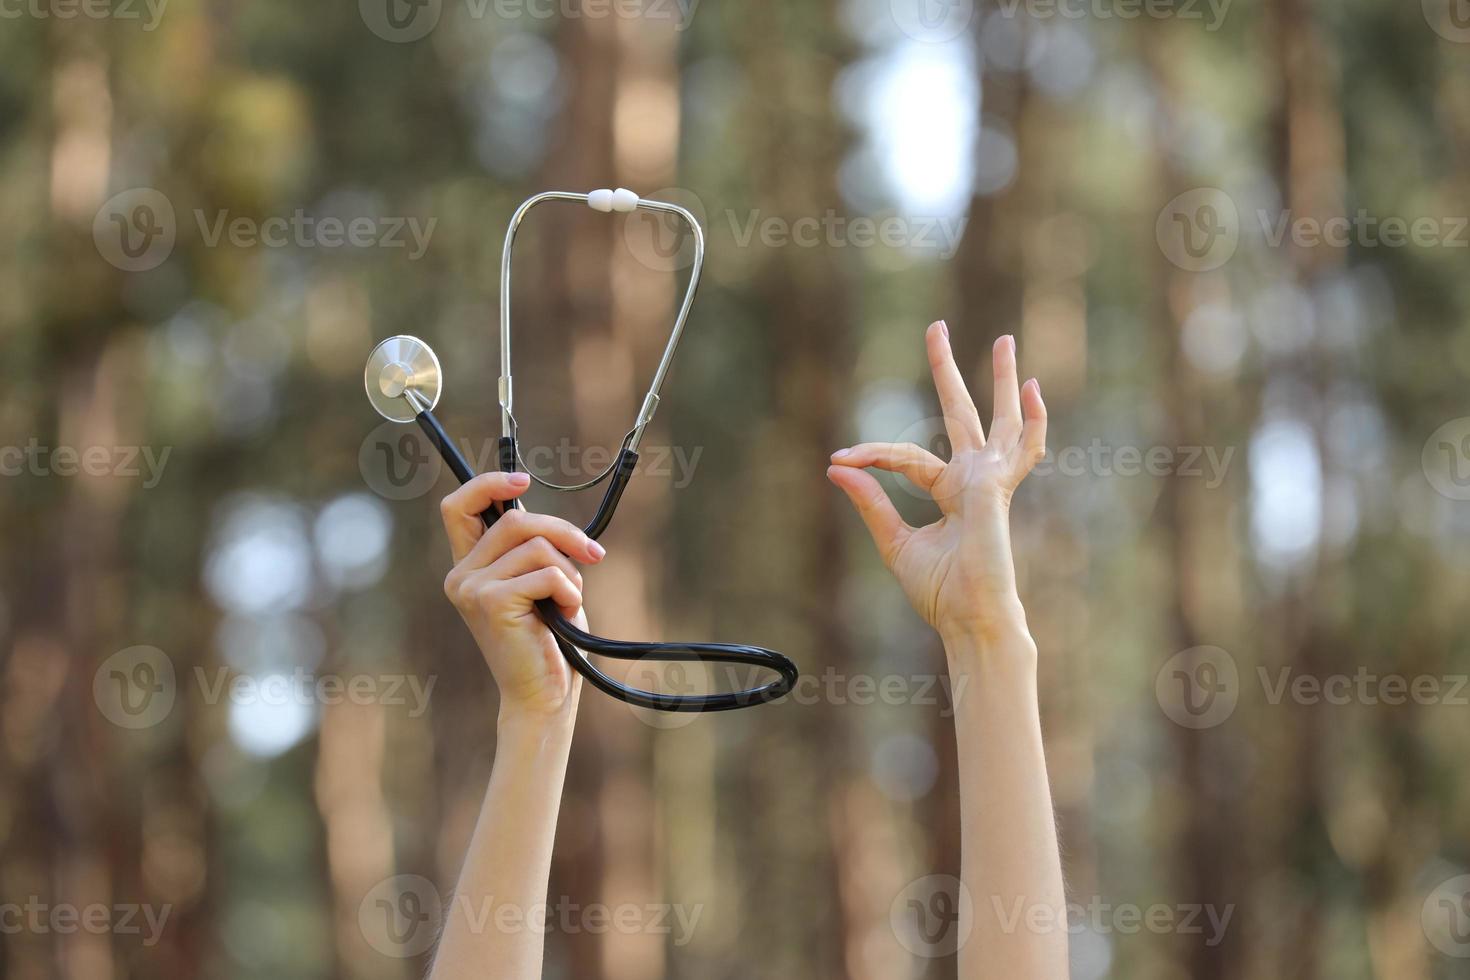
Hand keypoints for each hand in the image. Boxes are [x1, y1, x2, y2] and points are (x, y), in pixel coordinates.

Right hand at [440, 472, 606, 720]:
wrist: (543, 695)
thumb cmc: (549, 640)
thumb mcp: (537, 582)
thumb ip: (529, 548)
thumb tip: (538, 513)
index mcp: (469, 566)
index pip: (459, 506)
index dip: (488, 484)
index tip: (523, 480)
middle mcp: (461, 575)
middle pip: (517, 519)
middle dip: (564, 532)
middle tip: (593, 555)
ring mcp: (472, 588)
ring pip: (537, 545)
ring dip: (569, 571)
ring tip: (567, 601)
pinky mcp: (492, 602)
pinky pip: (547, 572)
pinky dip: (568, 590)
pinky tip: (563, 614)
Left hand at [828, 321, 1045, 639]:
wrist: (968, 618)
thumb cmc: (941, 592)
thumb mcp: (894, 543)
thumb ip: (871, 503)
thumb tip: (836, 468)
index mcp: (950, 492)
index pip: (907, 457)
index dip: (871, 455)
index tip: (838, 458)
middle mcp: (973, 479)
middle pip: (961, 414)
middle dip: (947, 370)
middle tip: (936, 327)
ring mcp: (990, 480)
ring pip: (997, 419)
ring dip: (999, 378)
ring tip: (1004, 338)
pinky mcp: (995, 487)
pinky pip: (1019, 448)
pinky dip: (1031, 421)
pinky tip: (1031, 389)